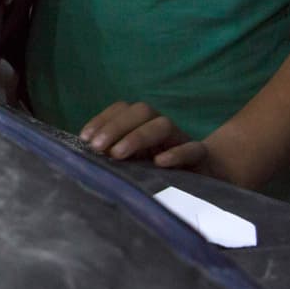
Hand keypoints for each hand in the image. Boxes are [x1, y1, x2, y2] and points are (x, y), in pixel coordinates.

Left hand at [79, 101, 209, 171]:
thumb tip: (83, 154)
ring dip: (137, 136)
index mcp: (143, 124)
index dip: (102, 119)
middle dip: (116, 126)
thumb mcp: (134, 162)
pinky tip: (159, 162)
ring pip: (163, 125)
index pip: (122, 109)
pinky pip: (193, 149)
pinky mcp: (201, 158)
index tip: (84, 138)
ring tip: (117, 154)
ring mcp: (181, 140)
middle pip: (142, 111)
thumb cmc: (160, 170)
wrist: (206, 179)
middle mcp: (161, 127)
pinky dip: (176, 153)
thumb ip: (114, 155)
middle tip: (97, 147)